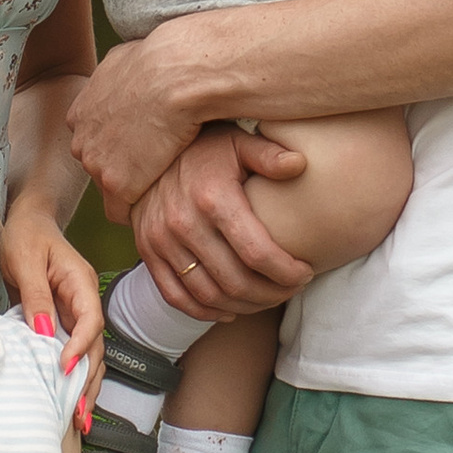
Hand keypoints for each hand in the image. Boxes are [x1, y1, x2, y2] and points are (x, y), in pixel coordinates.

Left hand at [0, 204, 102, 409]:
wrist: (29, 221)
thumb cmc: (27, 235)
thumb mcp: (26, 261)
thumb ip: (36, 297)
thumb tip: (44, 334)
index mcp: (81, 284)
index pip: (91, 321)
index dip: (80, 348)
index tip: (64, 369)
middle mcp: (85, 301)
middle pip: (95, 346)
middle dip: (89, 380)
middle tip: (79, 414)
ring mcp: (76, 312)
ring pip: (88, 354)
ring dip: (84, 385)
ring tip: (78, 419)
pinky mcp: (64, 320)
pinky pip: (73, 351)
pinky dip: (71, 375)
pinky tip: (66, 400)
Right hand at [133, 128, 312, 321]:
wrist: (147, 148)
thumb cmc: (204, 147)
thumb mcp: (238, 141)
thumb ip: (269, 154)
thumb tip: (301, 164)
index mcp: (212, 198)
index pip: (257, 253)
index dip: (287, 272)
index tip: (306, 273)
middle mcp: (183, 224)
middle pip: (235, 281)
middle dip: (272, 294)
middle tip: (292, 289)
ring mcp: (160, 241)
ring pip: (208, 295)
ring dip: (244, 306)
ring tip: (268, 299)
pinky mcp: (146, 251)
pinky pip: (175, 296)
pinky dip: (205, 311)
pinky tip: (231, 309)